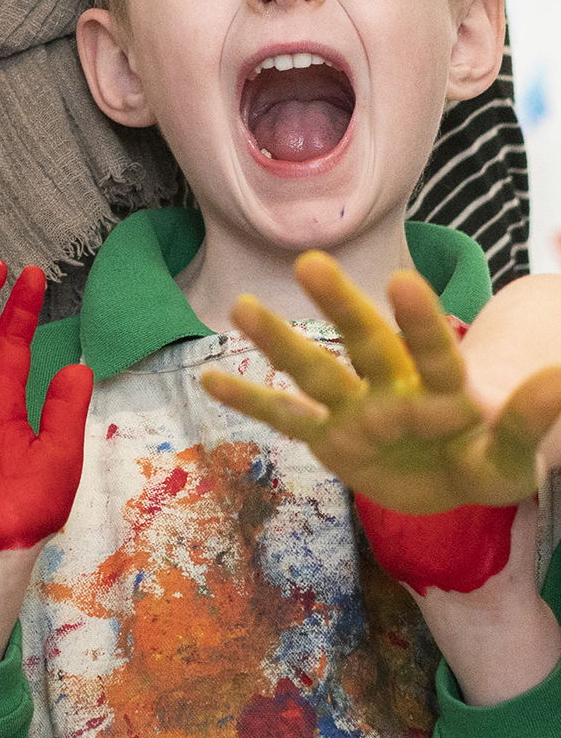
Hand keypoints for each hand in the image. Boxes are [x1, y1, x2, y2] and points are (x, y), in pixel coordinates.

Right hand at [200, 252, 550, 592]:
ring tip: (241, 307)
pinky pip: (285, 420)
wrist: (452, 474)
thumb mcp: (515, 453)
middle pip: (364, 343)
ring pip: (314, 373)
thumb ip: (529, 419)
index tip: (402, 280)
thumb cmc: (485, 454)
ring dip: (279, 342)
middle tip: (310, 263)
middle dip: (339, 306)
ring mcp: (353, 410)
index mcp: (440, 385)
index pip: (432, 349)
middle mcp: (390, 386)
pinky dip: (250, 403)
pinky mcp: (328, 440)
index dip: (419, 320)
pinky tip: (208, 381)